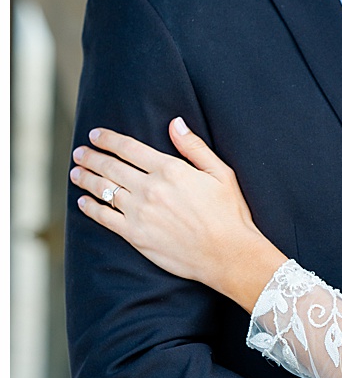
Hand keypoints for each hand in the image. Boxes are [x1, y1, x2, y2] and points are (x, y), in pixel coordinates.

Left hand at [72, 119, 285, 309]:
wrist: (227, 254)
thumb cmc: (229, 213)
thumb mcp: (221, 174)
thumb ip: (195, 147)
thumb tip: (175, 123)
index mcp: (170, 170)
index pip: (129, 148)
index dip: (108, 139)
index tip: (95, 135)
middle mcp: (150, 189)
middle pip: (110, 167)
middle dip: (91, 157)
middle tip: (80, 153)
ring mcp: (140, 212)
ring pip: (103, 189)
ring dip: (86, 179)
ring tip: (76, 172)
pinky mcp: (135, 234)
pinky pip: (104, 217)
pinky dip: (90, 207)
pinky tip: (83, 201)